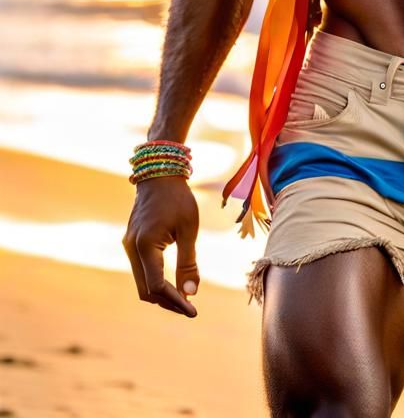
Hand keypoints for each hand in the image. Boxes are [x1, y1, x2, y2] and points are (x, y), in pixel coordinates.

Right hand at [122, 176, 199, 316]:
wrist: (159, 174)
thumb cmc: (178, 199)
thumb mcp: (188, 229)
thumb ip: (188, 262)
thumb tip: (191, 293)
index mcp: (145, 245)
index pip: (157, 286)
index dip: (175, 302)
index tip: (193, 311)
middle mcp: (132, 249)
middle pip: (146, 291)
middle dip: (168, 302)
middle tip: (190, 308)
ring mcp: (129, 246)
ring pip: (142, 283)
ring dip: (161, 294)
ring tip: (185, 299)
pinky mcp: (132, 243)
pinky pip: (142, 271)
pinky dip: (156, 281)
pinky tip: (173, 283)